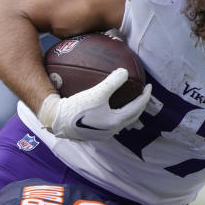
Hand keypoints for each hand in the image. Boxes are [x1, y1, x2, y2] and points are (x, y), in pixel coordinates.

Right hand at [37, 68, 151, 140]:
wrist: (56, 120)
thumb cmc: (76, 107)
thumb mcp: (96, 93)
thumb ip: (113, 82)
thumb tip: (125, 71)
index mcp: (116, 121)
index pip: (137, 108)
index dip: (145, 96)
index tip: (149, 86)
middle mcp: (111, 130)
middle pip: (132, 116)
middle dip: (139, 104)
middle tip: (142, 93)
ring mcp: (102, 133)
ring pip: (120, 120)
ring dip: (127, 109)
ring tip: (128, 99)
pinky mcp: (93, 132)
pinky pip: (109, 120)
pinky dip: (114, 112)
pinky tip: (107, 104)